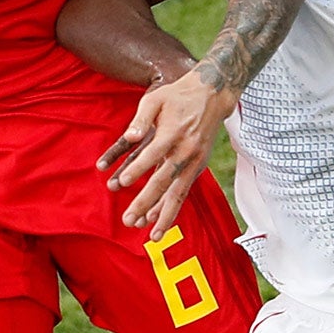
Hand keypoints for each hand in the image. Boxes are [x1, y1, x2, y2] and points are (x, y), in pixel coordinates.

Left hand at [98, 68, 237, 240]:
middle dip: (146, 202)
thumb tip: (129, 137)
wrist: (213, 96)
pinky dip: (172, 207)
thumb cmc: (178, 96)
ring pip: (178, 193)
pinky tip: (160, 221)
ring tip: (151, 236)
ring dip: (164, 215)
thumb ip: (141, 119)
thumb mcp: (156, 98)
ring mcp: (195, 160)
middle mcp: (186, 150)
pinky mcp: (198, 166)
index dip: (136, 170)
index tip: (120, 184)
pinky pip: (184, 191)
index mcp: (173, 132)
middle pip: (164, 181)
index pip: (152, 154)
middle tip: (128, 220)